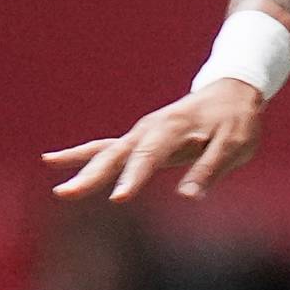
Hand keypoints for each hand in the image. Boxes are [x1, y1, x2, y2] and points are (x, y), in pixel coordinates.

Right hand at [43, 80, 266, 202]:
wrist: (231, 91)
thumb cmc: (236, 121)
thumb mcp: (234, 145)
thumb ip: (210, 168)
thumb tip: (188, 196)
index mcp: (174, 129)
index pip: (150, 156)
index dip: (134, 177)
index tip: (118, 198)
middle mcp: (151, 128)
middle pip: (117, 153)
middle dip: (92, 175)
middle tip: (67, 194)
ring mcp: (142, 132)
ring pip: (106, 151)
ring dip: (80, 168)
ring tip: (59, 189)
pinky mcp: (139, 138)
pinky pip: (106, 146)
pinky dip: (81, 153)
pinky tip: (53, 160)